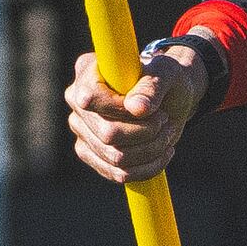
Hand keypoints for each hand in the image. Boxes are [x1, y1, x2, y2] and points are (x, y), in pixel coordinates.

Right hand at [65, 46, 204, 183]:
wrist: (169, 97)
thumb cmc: (165, 79)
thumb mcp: (166, 73)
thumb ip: (151, 86)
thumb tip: (136, 108)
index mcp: (88, 71)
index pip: (90, 98)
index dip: (121, 110)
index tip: (151, 109)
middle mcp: (77, 101)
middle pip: (107, 134)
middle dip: (145, 132)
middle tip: (164, 120)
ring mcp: (82, 130)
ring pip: (116, 157)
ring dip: (151, 149)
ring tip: (165, 133)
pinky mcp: (91, 153)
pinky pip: (119, 173)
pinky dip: (148, 167)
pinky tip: (163, 152)